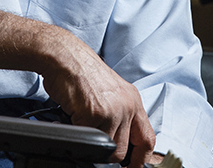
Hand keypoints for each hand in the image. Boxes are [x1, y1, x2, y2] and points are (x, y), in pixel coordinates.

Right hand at [0, 7, 156, 164]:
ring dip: (92, 141)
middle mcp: (127, 106)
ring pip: (107, 148)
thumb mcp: (110, 92)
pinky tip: (73, 117)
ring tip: (82, 122)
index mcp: (133, 100)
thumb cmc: (81, 73)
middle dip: (108, 152)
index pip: (147, 139)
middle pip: (124, 150)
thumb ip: (119, 114)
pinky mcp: (95, 113)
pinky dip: (78, 132)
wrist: (64, 56)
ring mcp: (113, 110)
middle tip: (93, 140)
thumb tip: (118, 144)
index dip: (141, 159)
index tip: (132, 167)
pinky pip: (88, 138)